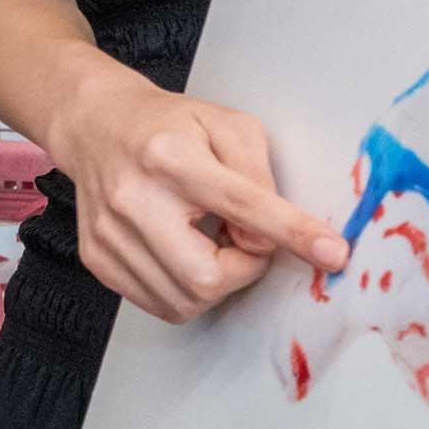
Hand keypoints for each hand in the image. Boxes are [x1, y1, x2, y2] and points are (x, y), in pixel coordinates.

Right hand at [48, 69, 345, 324]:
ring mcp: (109, 235)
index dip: (292, 233)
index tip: (332, 253)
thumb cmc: (169, 125)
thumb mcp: (228, 125)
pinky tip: (184, 251)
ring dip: (215, 280)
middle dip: (242, 270)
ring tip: (209, 240)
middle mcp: (132, 200)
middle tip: (244, 239)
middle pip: (205, 277)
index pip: (242, 205)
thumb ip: (259, 176)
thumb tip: (271, 237)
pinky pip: (160, 304)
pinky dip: (186, 288)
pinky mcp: (97, 258)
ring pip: (184, 300)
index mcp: (169, 157)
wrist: (96, 125)